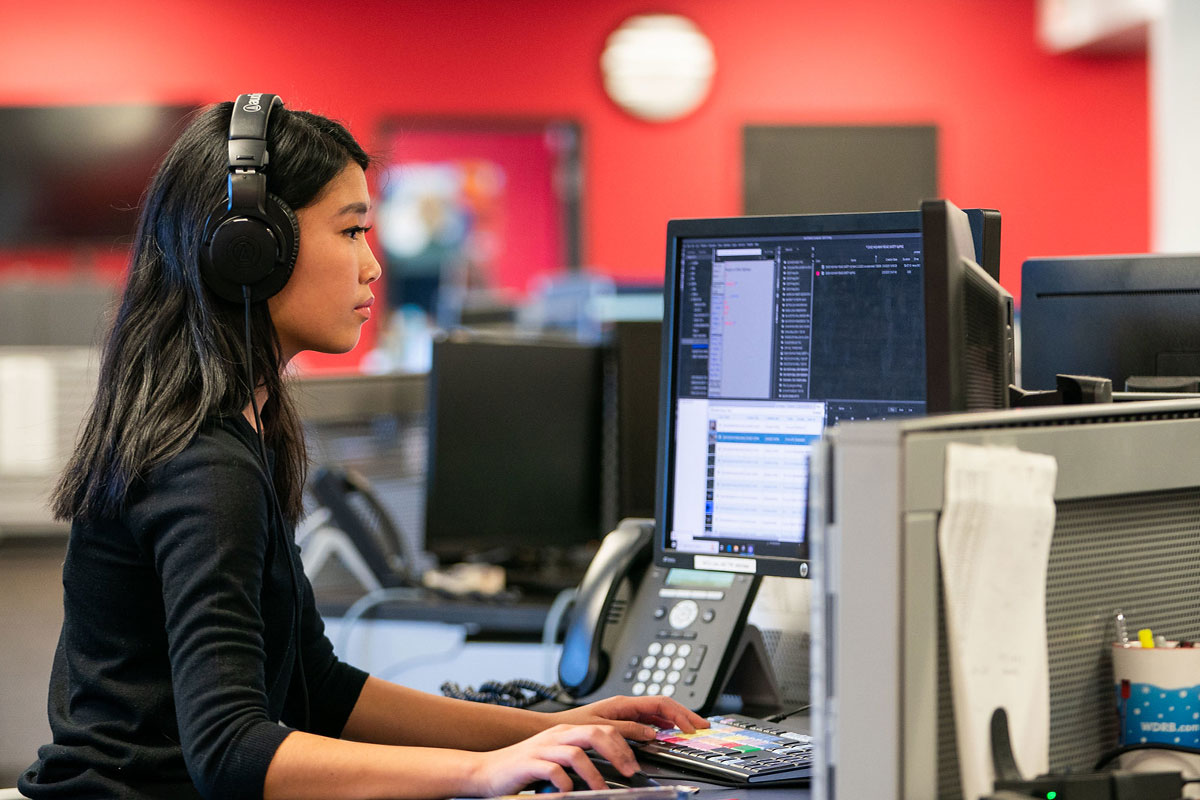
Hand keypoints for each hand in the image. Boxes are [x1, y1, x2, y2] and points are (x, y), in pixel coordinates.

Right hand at [464, 722, 638, 795]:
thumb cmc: (524, 767)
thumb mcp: (555, 757)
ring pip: (576, 752)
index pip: (602, 728)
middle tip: (629, 772)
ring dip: (593, 773)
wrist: (488, 770)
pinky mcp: (529, 763)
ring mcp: (542, 748)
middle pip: (595, 733)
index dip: (624, 743)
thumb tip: (611, 768)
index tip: (636, 762)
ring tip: (601, 790)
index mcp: (566, 732)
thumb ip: (579, 758)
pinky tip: (569, 793)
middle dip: (617, 752)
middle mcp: (556, 736)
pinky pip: (553, 770)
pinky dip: (564, 783)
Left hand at [551, 695, 709, 740]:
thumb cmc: (573, 727)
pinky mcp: (623, 719)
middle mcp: (627, 705)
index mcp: (624, 703)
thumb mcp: (601, 728)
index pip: (661, 703)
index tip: (692, 726)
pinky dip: (663, 725)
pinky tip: (668, 732)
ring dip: (676, 719)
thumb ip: (627, 729)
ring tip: (690, 728)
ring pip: (658, 712)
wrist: (554, 729)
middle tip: (702, 726)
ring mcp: (626, 711)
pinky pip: (649, 719)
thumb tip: (651, 733)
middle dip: (685, 714)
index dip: (680, 714)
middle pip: (664, 705)